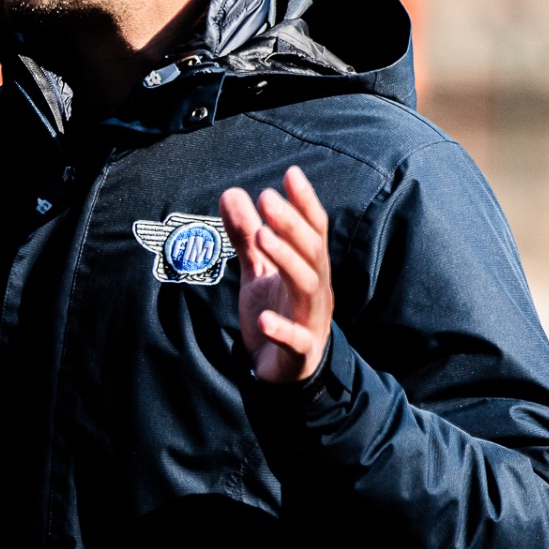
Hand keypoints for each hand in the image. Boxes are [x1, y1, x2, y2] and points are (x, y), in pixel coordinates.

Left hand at [219, 166, 333, 383]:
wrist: (285, 374)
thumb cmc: (277, 314)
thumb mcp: (257, 272)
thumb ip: (246, 236)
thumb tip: (232, 193)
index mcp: (310, 268)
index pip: (313, 230)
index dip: (304, 202)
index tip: (290, 173)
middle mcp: (317, 290)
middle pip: (312, 252)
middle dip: (291, 224)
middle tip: (267, 198)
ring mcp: (312, 321)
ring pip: (307, 286)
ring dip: (287, 260)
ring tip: (261, 238)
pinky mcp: (301, 353)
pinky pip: (297, 340)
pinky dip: (283, 329)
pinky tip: (264, 319)